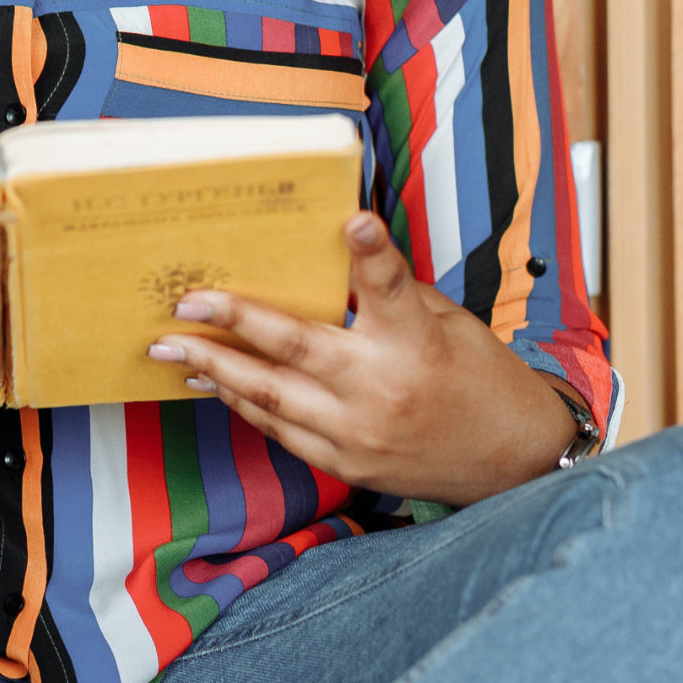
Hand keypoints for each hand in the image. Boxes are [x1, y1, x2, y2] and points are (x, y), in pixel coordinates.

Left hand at [147, 212, 582, 505]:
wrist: (512, 462)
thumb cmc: (478, 379)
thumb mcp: (449, 322)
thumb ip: (391, 295)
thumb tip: (336, 255)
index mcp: (419, 342)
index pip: (391, 288)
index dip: (372, 251)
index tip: (353, 220)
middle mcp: (383, 388)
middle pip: (295, 348)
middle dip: (233, 323)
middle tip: (184, 304)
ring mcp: (358, 432)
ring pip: (269, 396)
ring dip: (215, 369)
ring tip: (171, 348)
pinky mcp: (345, 462)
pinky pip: (279, 429)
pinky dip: (242, 403)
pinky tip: (213, 381)